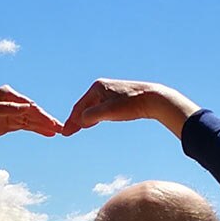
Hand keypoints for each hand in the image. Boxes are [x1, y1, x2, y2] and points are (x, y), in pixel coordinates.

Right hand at [60, 79, 202, 138]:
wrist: (154, 99)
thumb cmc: (132, 104)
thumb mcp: (109, 112)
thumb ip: (91, 116)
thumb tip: (79, 121)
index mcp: (97, 87)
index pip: (79, 106)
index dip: (71, 120)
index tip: (65, 133)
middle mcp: (102, 87)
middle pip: (84, 106)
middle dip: (75, 120)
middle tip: (67, 133)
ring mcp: (109, 91)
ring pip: (92, 107)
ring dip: (84, 119)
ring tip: (76, 129)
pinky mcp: (117, 97)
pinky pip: (100, 108)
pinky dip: (93, 116)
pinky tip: (92, 123)